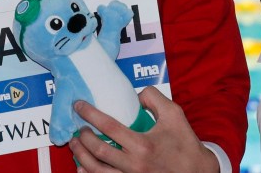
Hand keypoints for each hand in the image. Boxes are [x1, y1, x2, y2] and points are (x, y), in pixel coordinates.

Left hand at [69, 89, 218, 172]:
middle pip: (98, 151)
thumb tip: (135, 95)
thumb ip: (153, 98)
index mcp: (143, 145)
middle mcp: (135, 165)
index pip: (108, 127)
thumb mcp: (174, 114)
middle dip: (82, 138)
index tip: (78, 106)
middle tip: (78, 128)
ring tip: (75, 145)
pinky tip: (82, 167)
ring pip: (97, 170)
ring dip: (81, 157)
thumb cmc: (186, 144)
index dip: (90, 114)